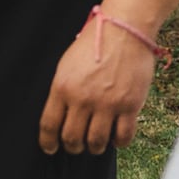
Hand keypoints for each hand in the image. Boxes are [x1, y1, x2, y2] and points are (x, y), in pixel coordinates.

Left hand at [40, 14, 154, 154]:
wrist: (125, 29)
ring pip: (96, 142)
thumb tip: (62, 116)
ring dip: (95, 147)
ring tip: (97, 143)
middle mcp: (83, 99)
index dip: (48, 142)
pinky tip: (117, 138)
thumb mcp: (67, 65)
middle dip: (73, 147)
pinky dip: (119, 143)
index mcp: (63, 88)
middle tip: (77, 145)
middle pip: (72, 138)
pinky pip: (123, 136)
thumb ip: (63, 91)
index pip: (49, 126)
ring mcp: (107, 103)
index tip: (51, 148)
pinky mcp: (130, 104)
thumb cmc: (96, 43)